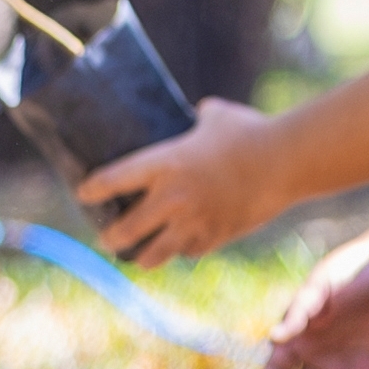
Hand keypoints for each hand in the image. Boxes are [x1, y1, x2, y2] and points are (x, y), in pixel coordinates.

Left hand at [80, 95, 286, 267]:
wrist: (285, 161)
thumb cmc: (250, 131)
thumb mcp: (215, 115)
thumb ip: (197, 117)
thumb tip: (196, 112)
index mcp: (163, 164)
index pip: (112, 180)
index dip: (93, 189)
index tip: (82, 193)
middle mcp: (172, 197)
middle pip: (127, 229)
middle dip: (112, 237)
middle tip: (106, 239)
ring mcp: (195, 221)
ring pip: (157, 252)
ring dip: (143, 255)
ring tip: (136, 256)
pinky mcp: (218, 236)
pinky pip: (191, 251)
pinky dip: (184, 250)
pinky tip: (180, 249)